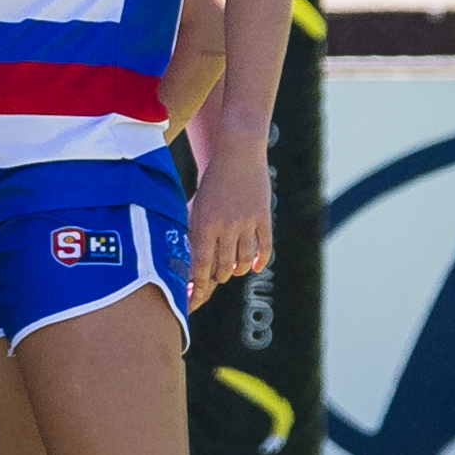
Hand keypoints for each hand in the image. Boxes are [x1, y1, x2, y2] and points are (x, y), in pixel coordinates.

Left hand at [188, 154, 272, 301]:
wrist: (237, 154)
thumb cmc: (211, 182)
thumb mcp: (196, 206)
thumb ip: (194, 232)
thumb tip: (190, 261)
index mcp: (204, 223)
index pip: (201, 264)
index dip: (199, 285)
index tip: (194, 300)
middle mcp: (226, 226)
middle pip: (223, 266)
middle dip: (217, 277)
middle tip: (214, 278)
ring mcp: (247, 223)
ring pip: (244, 261)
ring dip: (237, 270)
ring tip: (232, 270)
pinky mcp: (264, 218)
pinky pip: (265, 249)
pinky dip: (260, 261)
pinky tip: (255, 267)